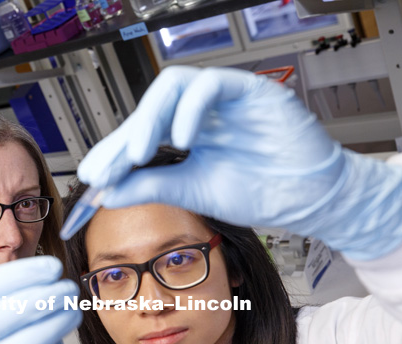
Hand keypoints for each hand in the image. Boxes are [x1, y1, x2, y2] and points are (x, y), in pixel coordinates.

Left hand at [78, 67, 401, 259]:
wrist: (309, 200)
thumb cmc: (261, 192)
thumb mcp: (193, 191)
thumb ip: (152, 185)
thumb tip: (107, 192)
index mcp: (186, 130)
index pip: (142, 130)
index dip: (113, 151)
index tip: (92, 176)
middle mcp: (201, 109)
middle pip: (150, 106)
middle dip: (122, 138)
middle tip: (103, 169)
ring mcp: (224, 97)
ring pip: (174, 85)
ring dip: (148, 119)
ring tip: (135, 155)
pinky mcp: (250, 89)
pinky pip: (211, 84)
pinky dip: (190, 110)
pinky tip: (180, 142)